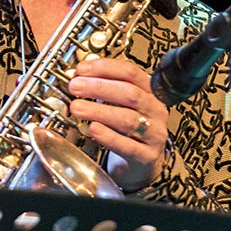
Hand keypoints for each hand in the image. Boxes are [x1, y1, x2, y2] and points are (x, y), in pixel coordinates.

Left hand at [67, 57, 167, 191]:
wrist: (141, 163)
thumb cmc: (127, 130)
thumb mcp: (118, 104)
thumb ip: (102, 88)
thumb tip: (77, 75)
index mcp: (149, 92)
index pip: (131, 72)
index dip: (105, 68)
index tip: (82, 69)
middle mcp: (155, 110)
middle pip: (130, 93)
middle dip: (99, 87)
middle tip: (75, 86)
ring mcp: (154, 134)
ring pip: (128, 119)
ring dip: (98, 111)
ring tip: (77, 107)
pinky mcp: (147, 156)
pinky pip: (128, 146)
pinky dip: (108, 136)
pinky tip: (93, 129)